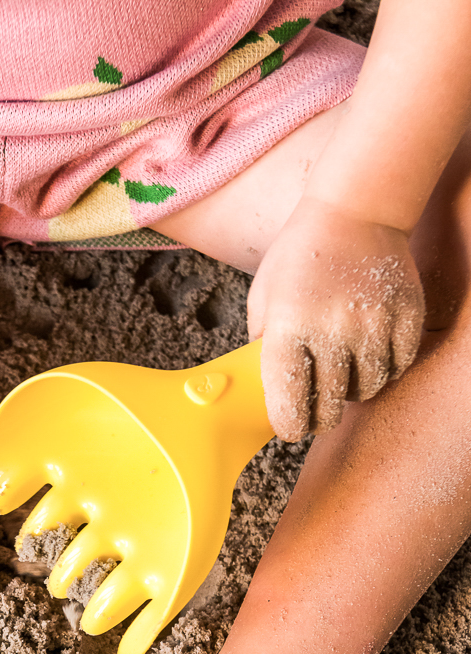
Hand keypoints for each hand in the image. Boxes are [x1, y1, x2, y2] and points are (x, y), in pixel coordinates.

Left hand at [246, 196, 424, 440]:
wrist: (355, 210)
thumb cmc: (299, 257)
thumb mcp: (262, 299)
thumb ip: (262, 349)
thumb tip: (269, 395)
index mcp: (287, 328)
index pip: (289, 404)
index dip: (290, 426)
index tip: (291, 428)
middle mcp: (331, 330)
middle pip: (331, 405)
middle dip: (321, 416)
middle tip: (317, 412)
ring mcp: (373, 323)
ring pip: (367, 389)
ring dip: (354, 392)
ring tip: (343, 377)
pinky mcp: (406, 314)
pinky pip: (398, 366)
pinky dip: (385, 370)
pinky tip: (369, 357)